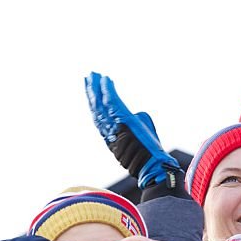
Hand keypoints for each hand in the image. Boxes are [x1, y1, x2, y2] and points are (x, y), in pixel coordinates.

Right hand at [85, 72, 180, 187]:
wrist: (152, 165)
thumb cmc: (149, 154)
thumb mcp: (140, 137)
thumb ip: (135, 123)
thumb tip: (136, 115)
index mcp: (111, 137)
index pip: (99, 117)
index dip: (94, 104)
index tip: (91, 91)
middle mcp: (109, 131)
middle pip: (96, 109)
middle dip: (91, 93)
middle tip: (88, 77)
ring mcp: (116, 126)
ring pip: (101, 105)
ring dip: (96, 89)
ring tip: (93, 75)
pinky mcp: (124, 120)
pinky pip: (112, 103)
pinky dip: (108, 90)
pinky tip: (106, 79)